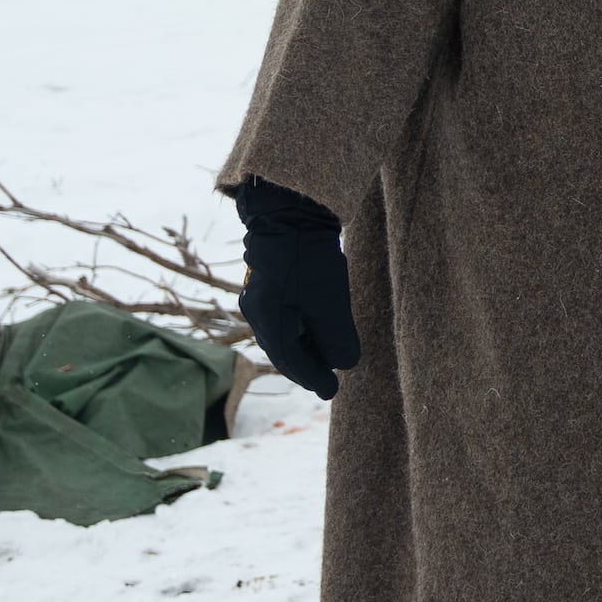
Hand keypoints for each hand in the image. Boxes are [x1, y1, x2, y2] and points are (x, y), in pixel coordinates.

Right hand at [230, 178, 359, 397]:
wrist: (290, 209)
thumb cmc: (307, 256)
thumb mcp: (328, 300)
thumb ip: (336, 337)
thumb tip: (344, 365)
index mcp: (267, 318)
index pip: (289, 359)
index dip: (312, 377)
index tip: (331, 392)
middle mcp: (257, 309)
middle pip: (282, 349)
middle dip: (306, 367)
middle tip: (327, 384)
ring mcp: (261, 294)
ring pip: (283, 332)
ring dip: (305, 349)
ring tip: (326, 361)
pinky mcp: (272, 280)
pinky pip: (285, 316)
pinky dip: (302, 329)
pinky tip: (317, 330)